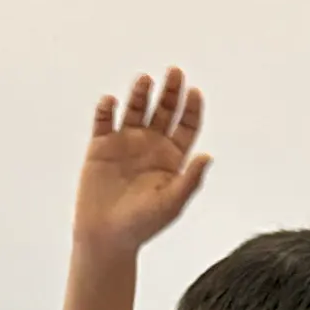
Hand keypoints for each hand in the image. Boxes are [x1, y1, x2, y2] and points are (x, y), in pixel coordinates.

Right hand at [73, 67, 211, 255]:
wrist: (106, 237)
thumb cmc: (141, 225)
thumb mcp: (171, 203)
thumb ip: (190, 179)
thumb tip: (208, 156)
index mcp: (171, 158)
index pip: (186, 126)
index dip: (192, 108)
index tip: (194, 93)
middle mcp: (150, 146)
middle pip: (164, 110)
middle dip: (170, 91)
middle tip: (175, 72)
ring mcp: (125, 144)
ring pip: (135, 109)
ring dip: (140, 93)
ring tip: (144, 80)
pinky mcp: (100, 147)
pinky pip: (103, 121)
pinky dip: (106, 109)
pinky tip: (111, 101)